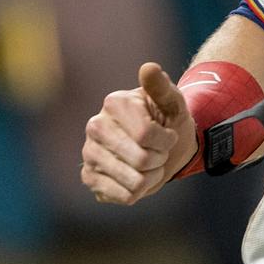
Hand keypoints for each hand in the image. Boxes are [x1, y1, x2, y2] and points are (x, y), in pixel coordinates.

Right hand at [80, 62, 196, 203]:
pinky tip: (137, 177)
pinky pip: (123, 196)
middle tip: (159, 151)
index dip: (166, 140)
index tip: (168, 134)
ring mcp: (89, 153)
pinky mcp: (88, 177)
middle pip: (141, 159)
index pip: (147, 135)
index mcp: (114, 103)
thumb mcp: (174, 103)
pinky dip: (140, 191)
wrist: (164, 145)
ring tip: (150, 164)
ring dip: (152, 176)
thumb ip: (162, 87)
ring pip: (134, 181)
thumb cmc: (168, 120)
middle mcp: (95, 126)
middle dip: (160, 158)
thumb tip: (148, 67)